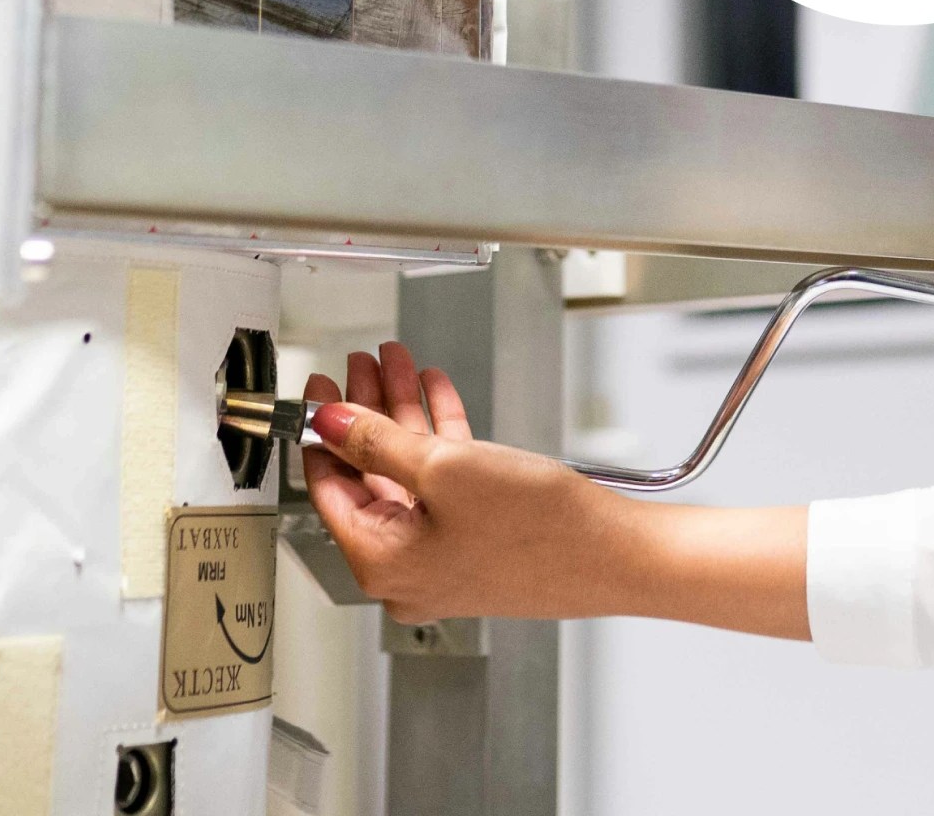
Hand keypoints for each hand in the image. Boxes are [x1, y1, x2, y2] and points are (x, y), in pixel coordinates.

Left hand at [300, 341, 633, 624]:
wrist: (614, 555)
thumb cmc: (539, 531)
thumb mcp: (444, 469)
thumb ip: (378, 442)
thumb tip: (331, 422)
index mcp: (382, 563)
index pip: (327, 488)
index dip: (321, 429)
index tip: (319, 388)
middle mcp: (406, 569)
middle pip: (369, 476)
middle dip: (365, 411)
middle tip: (356, 366)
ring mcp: (443, 557)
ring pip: (408, 474)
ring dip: (402, 414)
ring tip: (395, 365)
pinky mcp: (477, 543)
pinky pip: (444, 485)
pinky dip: (439, 437)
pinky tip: (437, 395)